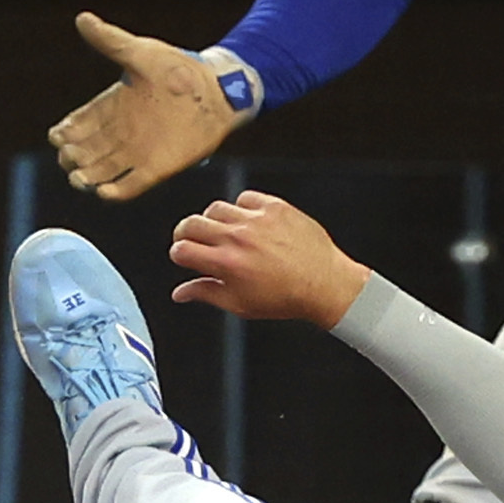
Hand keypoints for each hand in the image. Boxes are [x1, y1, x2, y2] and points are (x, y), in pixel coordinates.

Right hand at [47, 12, 242, 201]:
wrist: (215, 89)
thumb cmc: (178, 68)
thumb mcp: (140, 52)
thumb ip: (109, 41)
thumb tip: (82, 18)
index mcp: (111, 108)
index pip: (77, 126)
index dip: (64, 134)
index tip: (58, 135)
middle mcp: (120, 133)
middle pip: (85, 153)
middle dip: (72, 158)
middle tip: (69, 156)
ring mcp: (138, 152)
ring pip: (102, 172)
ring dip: (88, 178)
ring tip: (80, 178)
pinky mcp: (157, 168)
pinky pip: (131, 186)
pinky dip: (116, 192)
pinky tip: (103, 192)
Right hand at [167, 191, 371, 328]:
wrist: (325, 284)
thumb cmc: (285, 298)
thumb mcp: (240, 304)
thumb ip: (206, 293)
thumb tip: (180, 293)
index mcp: (226, 263)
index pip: (182, 249)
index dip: (178, 254)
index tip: (185, 256)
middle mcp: (238, 238)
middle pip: (192, 223)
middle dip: (185, 233)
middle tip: (192, 240)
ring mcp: (257, 220)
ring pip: (216, 208)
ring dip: (213, 220)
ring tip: (224, 233)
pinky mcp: (275, 208)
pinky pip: (245, 198)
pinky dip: (241, 208)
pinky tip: (248, 222)